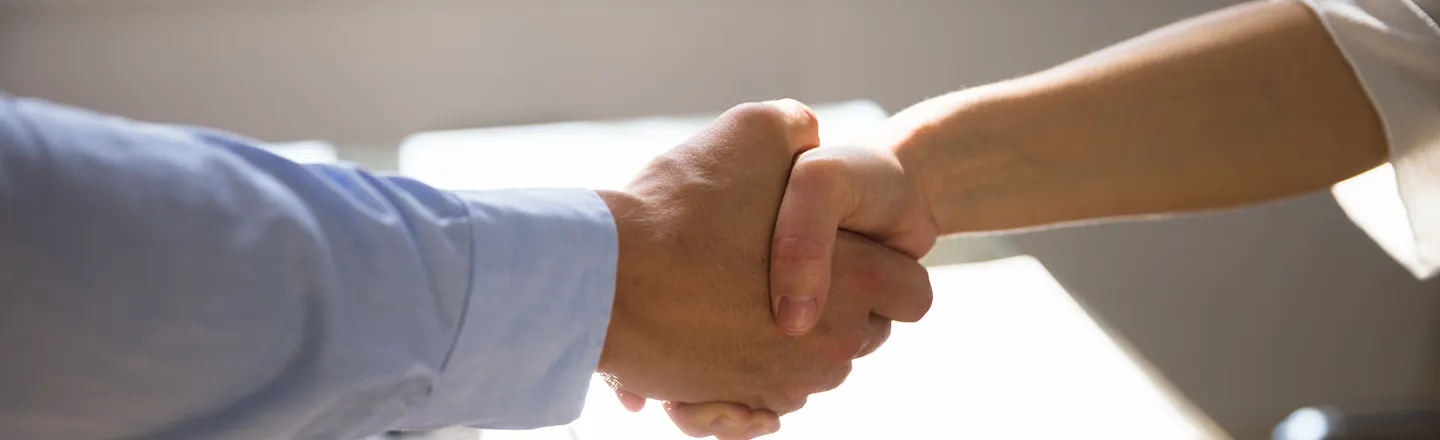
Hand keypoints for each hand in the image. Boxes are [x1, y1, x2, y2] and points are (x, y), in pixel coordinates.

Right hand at [594, 100, 932, 432]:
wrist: (603, 280)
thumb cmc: (678, 210)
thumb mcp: (751, 130)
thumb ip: (797, 127)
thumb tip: (808, 135)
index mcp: (858, 281)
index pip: (913, 293)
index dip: (881, 267)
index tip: (842, 255)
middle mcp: (834, 347)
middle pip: (858, 334)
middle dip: (828, 309)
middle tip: (774, 273)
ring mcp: (787, 386)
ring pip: (805, 367)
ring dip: (780, 343)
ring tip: (731, 302)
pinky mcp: (740, 409)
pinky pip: (761, 399)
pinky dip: (741, 377)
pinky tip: (709, 341)